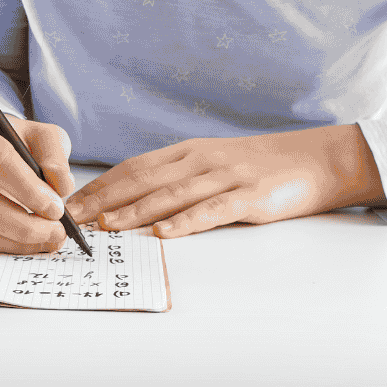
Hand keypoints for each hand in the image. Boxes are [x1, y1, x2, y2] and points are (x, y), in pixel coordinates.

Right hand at [0, 110, 75, 254]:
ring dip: (14, 240)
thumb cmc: (17, 139)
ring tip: (45, 239)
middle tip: (54, 232)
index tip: (56, 209)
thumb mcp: (42, 136)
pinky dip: (2, 244)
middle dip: (22, 224)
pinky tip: (26, 241)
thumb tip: (60, 187)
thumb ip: (55, 157)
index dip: (28, 190)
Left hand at [68, 125, 382, 237]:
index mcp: (187, 152)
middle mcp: (200, 160)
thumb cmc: (259, 168)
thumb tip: (134, 201)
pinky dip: (184, 222)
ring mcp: (225, 177)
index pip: (133, 168)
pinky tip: (163, 234)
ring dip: (135, 211)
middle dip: (106, 199)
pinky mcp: (249, 196)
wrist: (314, 160)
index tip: (72, 203)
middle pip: (144, 179)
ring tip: (107, 226)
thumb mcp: (212, 164)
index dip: (101, 185)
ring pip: (171, 194)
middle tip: (75, 219)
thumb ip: (178, 178)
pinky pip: (211, 211)